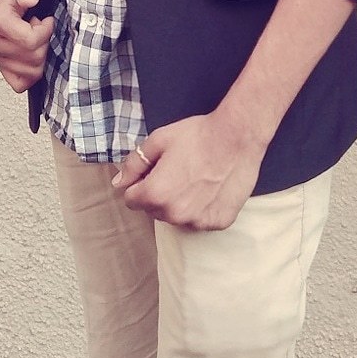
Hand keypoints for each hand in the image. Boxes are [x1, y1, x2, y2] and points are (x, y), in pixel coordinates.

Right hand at [0, 0, 53, 92]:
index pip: (29, 41)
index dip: (45, 30)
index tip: (44, 19)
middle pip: (33, 58)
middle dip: (44, 43)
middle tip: (37, 28)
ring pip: (31, 72)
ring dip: (40, 56)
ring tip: (33, 38)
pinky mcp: (0, 70)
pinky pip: (21, 84)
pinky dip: (32, 73)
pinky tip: (32, 55)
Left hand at [112, 111, 268, 230]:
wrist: (238, 136)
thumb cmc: (198, 135)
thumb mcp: (159, 140)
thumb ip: (135, 163)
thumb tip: (118, 183)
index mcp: (156, 194)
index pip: (131, 199)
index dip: (140, 182)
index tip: (155, 170)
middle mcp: (175, 214)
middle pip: (154, 209)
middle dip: (160, 193)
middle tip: (178, 170)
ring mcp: (198, 222)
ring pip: (177, 216)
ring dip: (180, 203)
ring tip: (196, 178)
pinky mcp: (218, 222)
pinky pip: (200, 220)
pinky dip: (202, 208)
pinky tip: (211, 187)